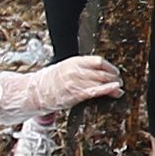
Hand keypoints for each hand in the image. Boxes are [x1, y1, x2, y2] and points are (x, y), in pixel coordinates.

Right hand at [0, 57, 124, 117]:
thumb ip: (81, 69)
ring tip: (119, 88)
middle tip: (119, 81)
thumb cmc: (51, 81)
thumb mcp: (66, 69)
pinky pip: (94, 91)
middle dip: (113, 77)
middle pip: (101, 72)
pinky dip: (107, 90)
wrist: (35, 92)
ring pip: (100, 81)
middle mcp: (75, 70)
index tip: (115, 71)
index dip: (109, 66)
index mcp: (74, 62)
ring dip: (113, 85)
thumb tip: (98, 72)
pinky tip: (116, 90)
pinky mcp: (74, 94)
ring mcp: (75, 82)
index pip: (97, 61)